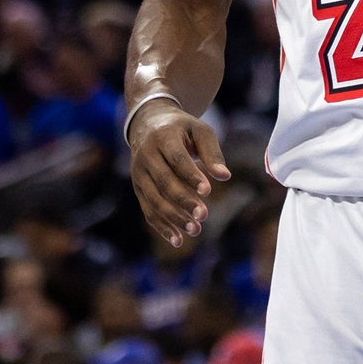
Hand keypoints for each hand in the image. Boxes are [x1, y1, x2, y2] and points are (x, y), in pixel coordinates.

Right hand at [128, 100, 229, 246]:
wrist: (148, 123)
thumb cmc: (182, 128)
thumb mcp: (200, 131)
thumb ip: (212, 153)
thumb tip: (224, 176)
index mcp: (163, 137)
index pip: (177, 159)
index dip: (191, 176)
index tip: (208, 192)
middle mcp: (146, 155)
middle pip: (164, 182)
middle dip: (184, 201)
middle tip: (204, 215)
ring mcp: (139, 173)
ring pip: (154, 199)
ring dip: (174, 217)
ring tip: (196, 230)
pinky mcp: (138, 187)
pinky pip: (148, 210)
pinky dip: (162, 226)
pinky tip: (178, 240)